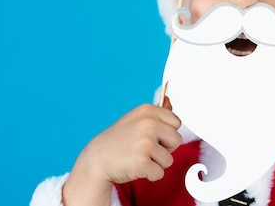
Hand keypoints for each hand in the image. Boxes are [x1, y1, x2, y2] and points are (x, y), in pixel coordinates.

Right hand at [62, 99, 181, 205]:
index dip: (166, 133)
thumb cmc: (120, 140)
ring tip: (139, 157)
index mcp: (148, 110)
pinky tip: (136, 167)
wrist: (97, 159)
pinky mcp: (142, 162)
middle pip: (176, 140)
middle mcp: (148, 124)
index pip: (176, 123)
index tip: (152, 136)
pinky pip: (159, 173)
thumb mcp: (137, 119)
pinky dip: (150, 174)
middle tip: (145, 148)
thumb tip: (170, 101)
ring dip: (156, 163)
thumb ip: (157, 113)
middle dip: (165, 148)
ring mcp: (145, 142)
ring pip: (169, 159)